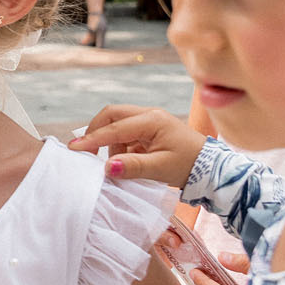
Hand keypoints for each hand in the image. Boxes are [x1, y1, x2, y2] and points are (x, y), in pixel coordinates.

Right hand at [67, 105, 205, 187]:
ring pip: (118, 123)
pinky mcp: (150, 130)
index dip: (92, 139)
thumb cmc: (189, 166)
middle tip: (85, 151)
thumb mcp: (160, 169)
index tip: (74, 149)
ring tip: (115, 163)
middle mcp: (149, 115)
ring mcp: (150, 121)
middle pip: (112, 115)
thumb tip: (107, 167)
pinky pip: (126, 133)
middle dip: (96, 131)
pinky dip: (119, 146)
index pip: (114, 127)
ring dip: (109, 141)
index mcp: (152, 120)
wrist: (210, 168)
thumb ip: (133, 167)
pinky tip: (125, 161)